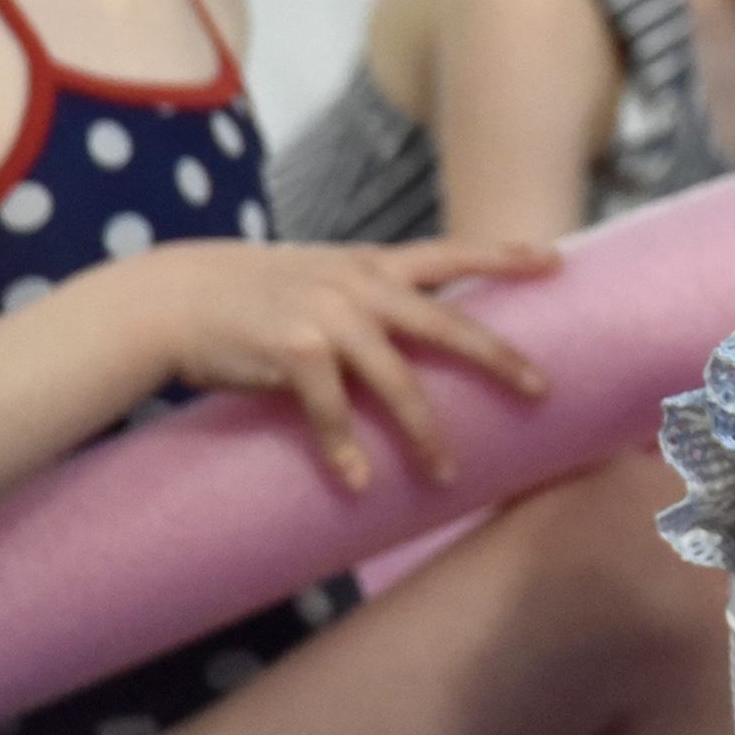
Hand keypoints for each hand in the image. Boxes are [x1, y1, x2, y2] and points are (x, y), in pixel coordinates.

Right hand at [125, 236, 556, 491]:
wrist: (176, 297)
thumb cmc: (253, 295)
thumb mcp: (320, 278)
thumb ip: (367, 296)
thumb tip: (415, 333)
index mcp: (372, 265)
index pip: (453, 253)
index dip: (506, 256)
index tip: (558, 261)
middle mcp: (360, 286)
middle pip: (448, 325)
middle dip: (500, 359)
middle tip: (543, 391)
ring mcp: (329, 318)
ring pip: (397, 382)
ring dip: (424, 433)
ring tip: (448, 474)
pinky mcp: (293, 353)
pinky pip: (330, 411)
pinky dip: (345, 449)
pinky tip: (360, 481)